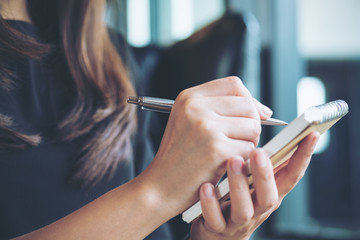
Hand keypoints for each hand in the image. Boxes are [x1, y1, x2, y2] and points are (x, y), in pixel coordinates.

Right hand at [141, 76, 272, 215]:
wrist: (160, 188)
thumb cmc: (179, 158)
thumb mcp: (189, 122)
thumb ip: (220, 109)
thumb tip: (265, 111)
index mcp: (189, 97)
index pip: (234, 84)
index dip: (249, 100)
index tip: (255, 115)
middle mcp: (195, 107)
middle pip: (248, 105)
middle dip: (251, 125)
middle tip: (236, 141)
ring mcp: (205, 127)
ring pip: (253, 126)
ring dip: (248, 143)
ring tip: (228, 153)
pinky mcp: (216, 149)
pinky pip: (249, 149)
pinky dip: (243, 160)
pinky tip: (225, 166)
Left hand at [189, 132, 319, 239]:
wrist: (218, 234)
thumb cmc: (237, 200)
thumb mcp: (255, 182)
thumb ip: (264, 162)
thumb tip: (270, 127)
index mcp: (270, 193)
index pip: (292, 175)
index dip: (303, 156)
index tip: (311, 134)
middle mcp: (258, 208)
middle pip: (269, 195)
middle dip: (265, 174)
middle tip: (258, 152)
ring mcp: (238, 220)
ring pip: (243, 208)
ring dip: (239, 185)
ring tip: (233, 161)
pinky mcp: (218, 228)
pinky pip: (215, 219)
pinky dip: (211, 204)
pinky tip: (206, 186)